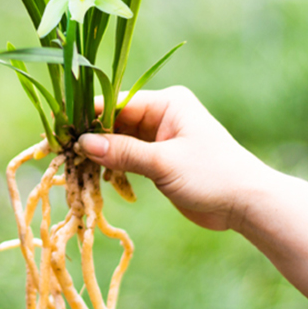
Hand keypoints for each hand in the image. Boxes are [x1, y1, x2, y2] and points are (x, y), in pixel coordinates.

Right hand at [77, 87, 271, 230]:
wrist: (248, 204)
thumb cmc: (213, 175)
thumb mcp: (164, 163)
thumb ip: (123, 152)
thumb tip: (83, 143)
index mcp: (167, 103)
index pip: (117, 104)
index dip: (88, 117)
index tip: (60, 128)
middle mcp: (162, 115)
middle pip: (115, 122)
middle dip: (90, 137)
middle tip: (59, 151)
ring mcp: (160, 138)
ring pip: (119, 141)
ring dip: (100, 155)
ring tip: (71, 166)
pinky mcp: (160, 159)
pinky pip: (128, 158)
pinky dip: (113, 167)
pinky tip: (96, 178)